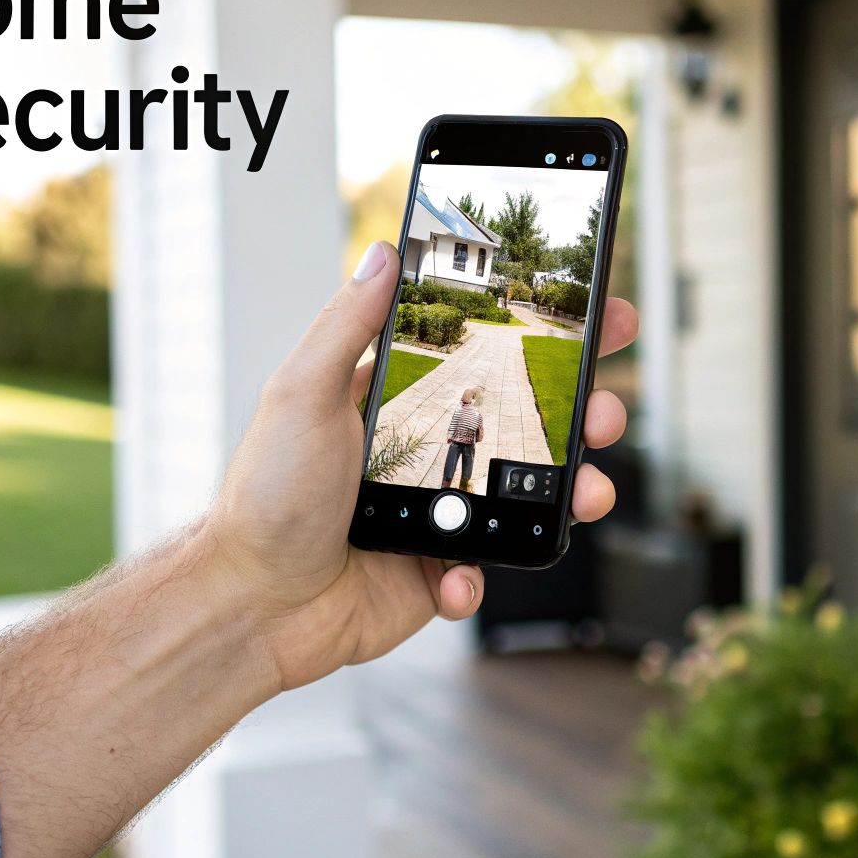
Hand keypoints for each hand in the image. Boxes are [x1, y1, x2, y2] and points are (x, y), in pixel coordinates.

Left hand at [204, 241, 636, 689]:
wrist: (253, 605)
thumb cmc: (265, 496)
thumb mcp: (302, 394)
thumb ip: (347, 325)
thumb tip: (383, 252)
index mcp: (401, 405)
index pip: (488, 359)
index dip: (550, 342)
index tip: (602, 320)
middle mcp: (428, 457)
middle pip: (530, 427)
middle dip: (585, 418)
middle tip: (605, 415)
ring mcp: (440, 516)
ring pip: (530, 500)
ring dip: (569, 497)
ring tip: (583, 496)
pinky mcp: (439, 572)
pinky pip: (488, 570)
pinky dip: (480, 575)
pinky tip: (454, 574)